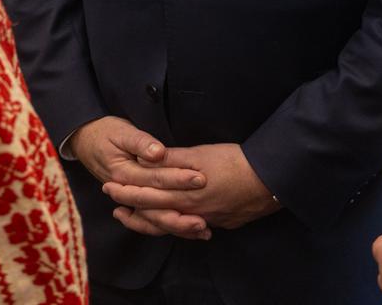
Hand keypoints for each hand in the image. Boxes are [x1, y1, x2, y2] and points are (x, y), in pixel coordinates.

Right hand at [68, 117, 210, 239]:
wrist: (85, 141)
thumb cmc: (105, 133)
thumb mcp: (121, 132)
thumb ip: (140, 142)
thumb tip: (158, 152)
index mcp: (123, 173)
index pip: (155, 178)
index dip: (178, 178)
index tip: (200, 178)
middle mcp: (126, 191)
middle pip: (157, 206)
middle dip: (183, 210)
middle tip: (207, 214)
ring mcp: (130, 200)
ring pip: (155, 220)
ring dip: (179, 226)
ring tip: (203, 229)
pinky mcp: (136, 202)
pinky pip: (153, 220)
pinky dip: (171, 226)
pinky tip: (191, 231)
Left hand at [102, 142, 278, 231]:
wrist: (272, 180)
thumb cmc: (235, 162)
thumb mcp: (200, 153)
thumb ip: (172, 158)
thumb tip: (146, 158)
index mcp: (184, 193)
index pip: (147, 194)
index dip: (126, 191)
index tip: (109, 187)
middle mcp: (192, 211)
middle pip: (155, 212)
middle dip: (132, 208)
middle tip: (113, 205)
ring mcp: (207, 219)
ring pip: (171, 224)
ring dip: (150, 221)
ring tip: (134, 218)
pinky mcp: (220, 222)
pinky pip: (191, 227)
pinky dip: (177, 226)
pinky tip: (173, 224)